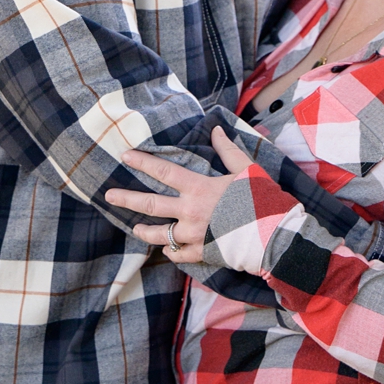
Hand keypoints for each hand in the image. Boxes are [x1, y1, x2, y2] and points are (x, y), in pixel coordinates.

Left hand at [104, 128, 254, 262]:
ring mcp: (194, 235)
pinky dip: (171, 252)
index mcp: (199, 188)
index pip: (163, 171)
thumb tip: (218, 129)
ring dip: (144, 231)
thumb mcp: (247, 169)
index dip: (142, 162)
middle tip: (108, 196)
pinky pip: (178, 254)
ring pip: (160, 234)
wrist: (275, 236)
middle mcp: (190, 212)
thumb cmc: (263, 200)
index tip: (125, 156)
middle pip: (151, 205)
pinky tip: (166, 250)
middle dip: (127, 199)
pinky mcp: (202, 253)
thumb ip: (228, 150)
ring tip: (134, 228)